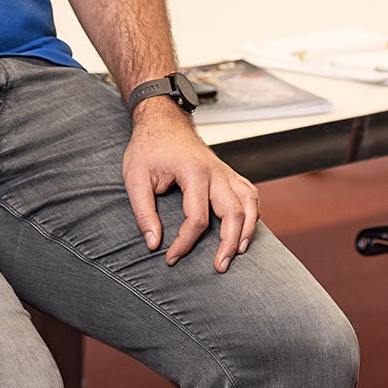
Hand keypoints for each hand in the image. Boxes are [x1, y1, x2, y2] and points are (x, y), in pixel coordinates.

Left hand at [123, 101, 260, 271]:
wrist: (163, 120)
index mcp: (192, 172)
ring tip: (239, 252)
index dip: (185, 243)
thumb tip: (153, 243)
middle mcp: (215, 171)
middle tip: (219, 267)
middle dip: (229, 243)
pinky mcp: (227, 173)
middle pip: (233, 212)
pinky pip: (249, 193)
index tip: (170, 257)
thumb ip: (143, 212)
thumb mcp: (135, 178)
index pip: (197, 218)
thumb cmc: (149, 147)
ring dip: (248, 229)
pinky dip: (253, 212)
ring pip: (249, 202)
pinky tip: (246, 229)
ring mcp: (224, 171)